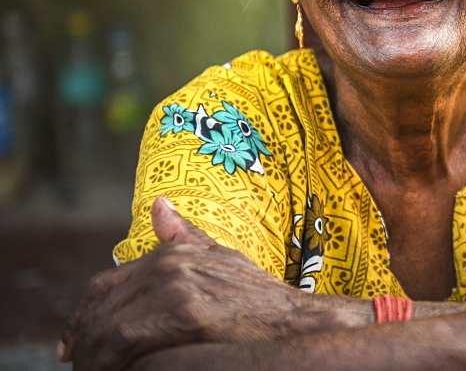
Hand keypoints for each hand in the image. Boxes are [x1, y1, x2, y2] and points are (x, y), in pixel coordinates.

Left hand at [59, 197, 345, 369]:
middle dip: (83, 342)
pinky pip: (126, 340)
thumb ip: (186, 237)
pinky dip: (111, 360)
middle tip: (81, 365)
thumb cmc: (261, 299)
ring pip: (107, 326)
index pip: (102, 287)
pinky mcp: (185, 312)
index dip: (81, 319)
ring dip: (93, 356)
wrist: (297, 320)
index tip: (74, 346)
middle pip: (99, 307)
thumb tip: (158, 205)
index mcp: (172, 254)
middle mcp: (170, 264)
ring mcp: (177, 286)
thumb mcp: (222, 260)